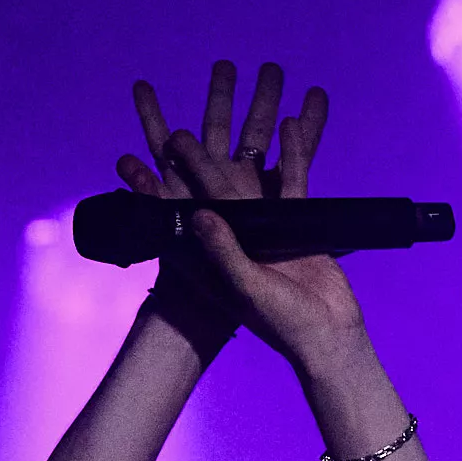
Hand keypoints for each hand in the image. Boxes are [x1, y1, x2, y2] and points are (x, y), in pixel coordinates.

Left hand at [118, 59, 364, 370]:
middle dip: (194, 162)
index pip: (177, 223)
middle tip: (177, 133)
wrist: (330, 335)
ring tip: (235, 128)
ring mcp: (263, 230)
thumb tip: (199, 214)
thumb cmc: (285, 322)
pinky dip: (291, 156)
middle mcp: (233, 241)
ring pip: (250, 181)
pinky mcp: (293, 224)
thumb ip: (224, 252)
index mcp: (211, 262)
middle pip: (210, 193)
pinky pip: (290, 183)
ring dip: (246, 148)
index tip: (131, 167)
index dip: (154, 197)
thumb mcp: (247, 289)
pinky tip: (290, 125)